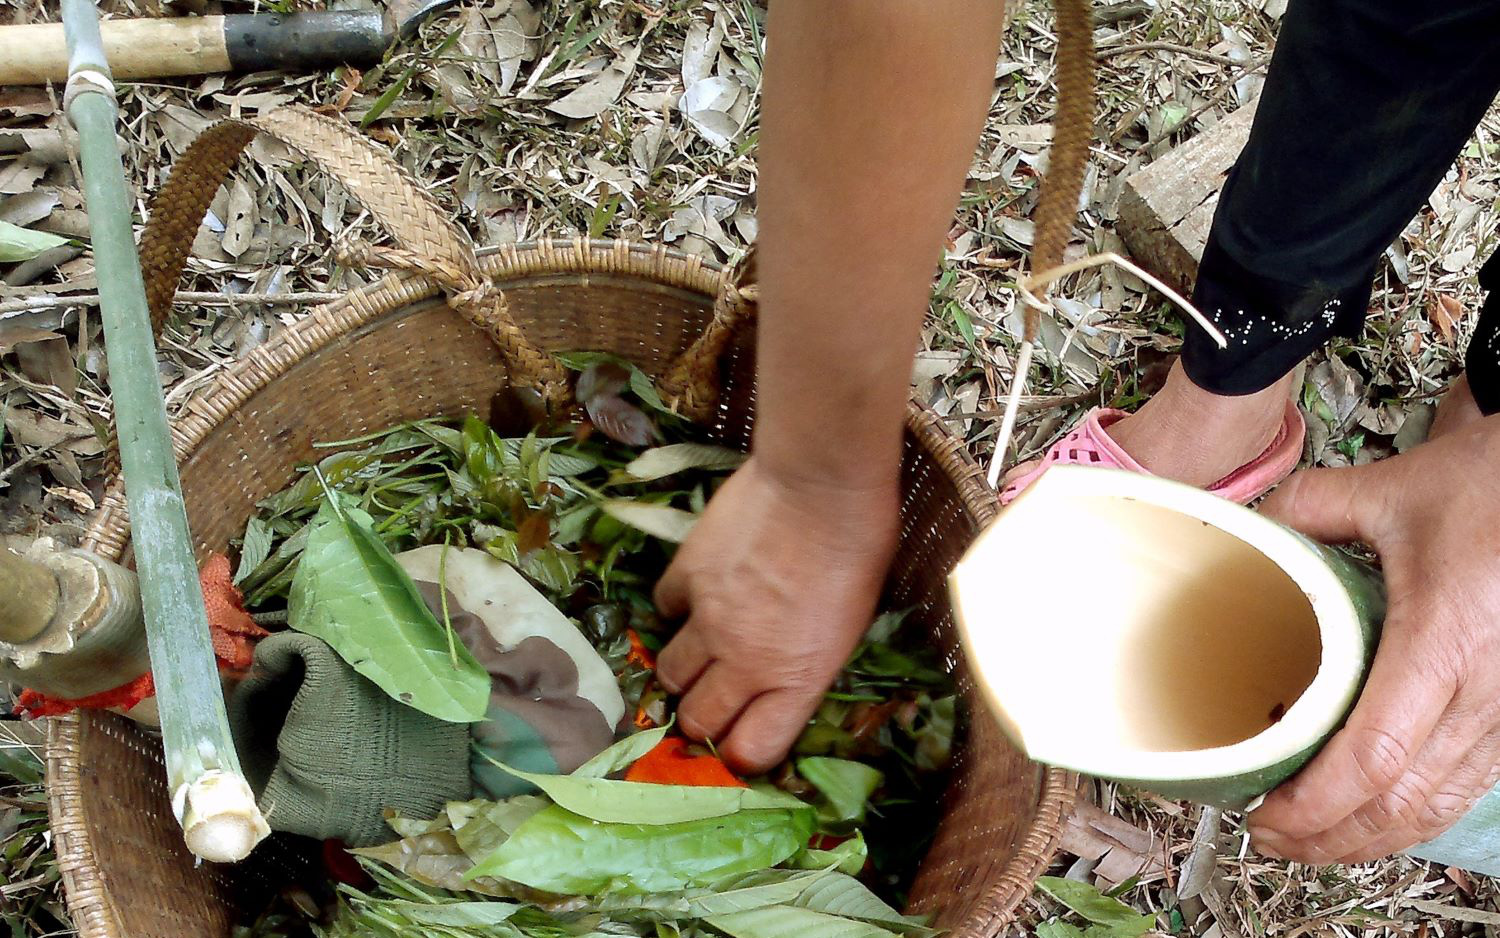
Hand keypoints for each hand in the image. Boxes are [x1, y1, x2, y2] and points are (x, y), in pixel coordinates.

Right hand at [653, 456, 898, 773]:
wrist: (821, 483)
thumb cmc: (858, 550)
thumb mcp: (851, 625)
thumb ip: (807, 664)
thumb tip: (781, 677)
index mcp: (797, 679)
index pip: (751, 751)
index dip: (743, 753)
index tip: (744, 740)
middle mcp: (746, 661)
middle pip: (698, 721)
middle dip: (703, 720)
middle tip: (713, 701)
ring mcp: (709, 620)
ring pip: (670, 674)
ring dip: (683, 673)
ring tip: (700, 654)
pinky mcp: (686, 575)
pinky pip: (664, 610)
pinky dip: (676, 611)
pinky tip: (696, 597)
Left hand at [1251, 415, 1499, 862]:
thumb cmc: (1489, 491)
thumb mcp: (1389, 490)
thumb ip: (1307, 509)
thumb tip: (1246, 529)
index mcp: (1442, 643)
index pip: (1373, 758)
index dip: (1317, 805)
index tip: (1264, 817)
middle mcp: (1483, 692)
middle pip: (1401, 802)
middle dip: (1328, 837)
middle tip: (1266, 840)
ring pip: (1438, 807)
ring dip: (1369, 837)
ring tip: (1306, 841)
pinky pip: (1466, 787)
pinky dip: (1414, 815)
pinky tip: (1372, 817)